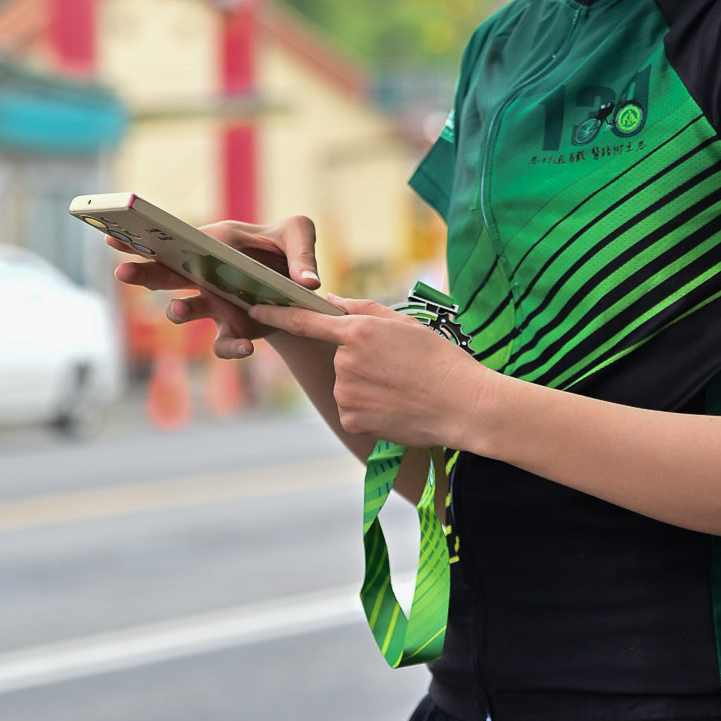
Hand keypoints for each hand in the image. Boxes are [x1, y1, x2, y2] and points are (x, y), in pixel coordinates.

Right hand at [110, 216, 319, 360]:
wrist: (299, 287)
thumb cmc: (290, 248)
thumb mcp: (300, 234)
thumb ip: (301, 252)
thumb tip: (308, 282)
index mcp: (213, 242)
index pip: (169, 240)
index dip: (139, 240)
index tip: (112, 238)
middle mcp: (203, 274)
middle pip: (163, 274)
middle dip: (141, 273)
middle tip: (122, 273)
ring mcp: (215, 304)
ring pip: (184, 309)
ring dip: (178, 310)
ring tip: (177, 310)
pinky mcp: (232, 328)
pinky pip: (223, 343)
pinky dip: (231, 347)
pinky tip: (246, 347)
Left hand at [248, 296, 493, 448]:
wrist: (463, 404)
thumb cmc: (440, 360)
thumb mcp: (406, 324)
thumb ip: (363, 310)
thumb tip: (331, 301)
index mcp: (358, 331)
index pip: (307, 321)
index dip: (278, 314)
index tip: (256, 309)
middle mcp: (345, 361)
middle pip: (340, 358)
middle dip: (362, 362)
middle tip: (399, 369)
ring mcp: (346, 392)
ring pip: (347, 385)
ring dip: (367, 387)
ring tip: (403, 389)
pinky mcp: (352, 419)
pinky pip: (353, 410)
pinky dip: (370, 410)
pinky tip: (397, 408)